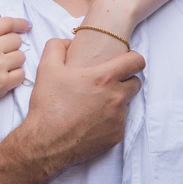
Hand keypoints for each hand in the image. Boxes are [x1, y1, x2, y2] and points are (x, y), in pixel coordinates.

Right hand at [0, 14, 29, 121]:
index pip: (6, 23)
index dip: (19, 23)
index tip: (25, 26)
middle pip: (17, 39)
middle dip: (13, 45)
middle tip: (2, 54)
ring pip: (21, 56)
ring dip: (14, 61)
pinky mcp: (3, 83)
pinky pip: (21, 74)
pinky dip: (15, 76)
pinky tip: (2, 78)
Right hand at [18, 38, 143, 173]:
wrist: (46, 141)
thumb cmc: (48, 104)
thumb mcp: (46, 68)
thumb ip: (57, 46)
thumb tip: (67, 42)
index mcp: (103, 78)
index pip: (137, 61)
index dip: (132, 58)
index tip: (122, 61)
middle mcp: (116, 97)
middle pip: (136, 82)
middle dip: (124, 80)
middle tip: (105, 83)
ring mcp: (119, 118)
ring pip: (127, 103)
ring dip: (116, 100)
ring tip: (94, 103)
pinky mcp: (117, 136)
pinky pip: (120, 122)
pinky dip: (109, 119)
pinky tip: (91, 121)